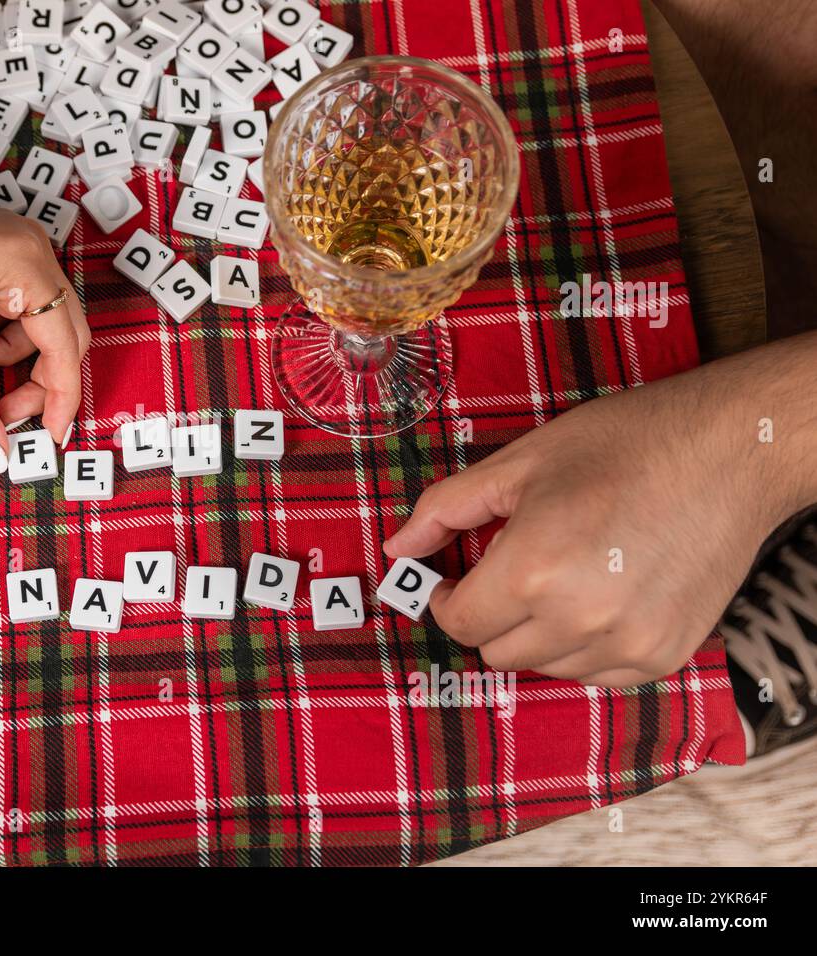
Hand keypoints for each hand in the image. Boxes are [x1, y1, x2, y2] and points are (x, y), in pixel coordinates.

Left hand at [0, 190, 88, 471]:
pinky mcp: (6, 249)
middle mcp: (34, 247)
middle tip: (5, 411)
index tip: (52, 437)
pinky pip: (22, 305)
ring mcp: (22, 244)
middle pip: (64, 334)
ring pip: (42, 324)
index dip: (61, 397)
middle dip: (36, 378)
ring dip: (8, 352)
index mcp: (25, 264)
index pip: (64, 345)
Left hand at [383, 370, 793, 686]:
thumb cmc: (621, 445)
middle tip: (512, 570)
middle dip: (489, 615)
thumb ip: (447, 510)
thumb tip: (398, 549)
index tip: (457, 579)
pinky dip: (585, 646)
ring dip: (537, 633)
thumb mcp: (519, 463)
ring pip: (545, 667)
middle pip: (496, 652)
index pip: (460, 623)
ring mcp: (627, 644)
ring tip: (565, 574)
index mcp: (532, 571)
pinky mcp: (663, 655)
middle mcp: (578, 619)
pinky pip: (596, 674)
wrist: (728, 451)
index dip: (448, 599)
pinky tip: (600, 595)